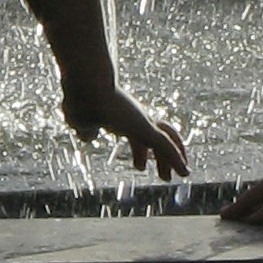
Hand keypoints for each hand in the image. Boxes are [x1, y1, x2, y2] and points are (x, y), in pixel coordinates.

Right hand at [61, 71, 190, 177]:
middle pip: (155, 136)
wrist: (84, 86)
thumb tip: (88, 136)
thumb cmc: (78, 99)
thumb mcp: (78, 119)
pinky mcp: (145, 127)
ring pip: (166, 140)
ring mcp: (141, 120)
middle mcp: (134, 116)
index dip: (140, 151)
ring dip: (173, 159)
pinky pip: (165, 145)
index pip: (135, 135)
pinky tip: (184, 172)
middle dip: (161, 156)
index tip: (140, 166)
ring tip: (182, 175)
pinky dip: (176, 159)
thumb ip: (85, 128)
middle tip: (165, 175)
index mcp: (120, 115)